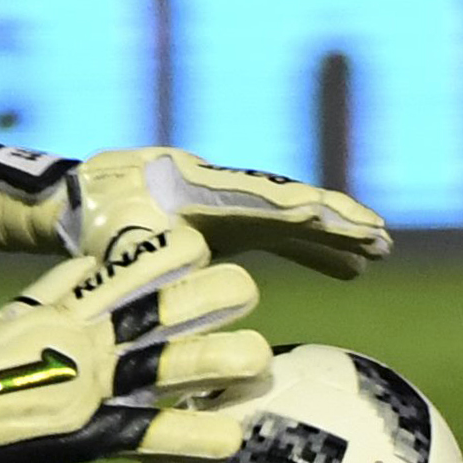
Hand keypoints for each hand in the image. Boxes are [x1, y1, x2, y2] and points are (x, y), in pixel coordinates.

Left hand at [0, 141, 394, 275]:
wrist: (80, 198)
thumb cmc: (93, 220)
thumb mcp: (114, 239)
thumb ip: (148, 254)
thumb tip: (191, 269)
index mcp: (202, 190)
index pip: (262, 200)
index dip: (302, 211)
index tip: (338, 219)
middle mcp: (227, 192)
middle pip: (292, 202)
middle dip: (337, 218)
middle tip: (381, 237)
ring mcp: (233, 207)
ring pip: (297, 219)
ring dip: (338, 236)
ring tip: (381, 253)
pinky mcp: (233, 225)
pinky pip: (284, 236)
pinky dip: (316, 251)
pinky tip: (347, 272)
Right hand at [0, 223, 274, 462]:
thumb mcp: (23, 308)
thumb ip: (64, 285)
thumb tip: (96, 260)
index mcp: (76, 305)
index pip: (136, 264)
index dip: (175, 254)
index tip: (201, 250)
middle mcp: (94, 339)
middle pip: (167, 308)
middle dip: (215, 297)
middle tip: (248, 291)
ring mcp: (95, 385)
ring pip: (169, 366)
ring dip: (220, 360)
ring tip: (261, 358)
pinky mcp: (92, 433)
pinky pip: (150, 434)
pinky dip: (192, 437)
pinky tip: (230, 440)